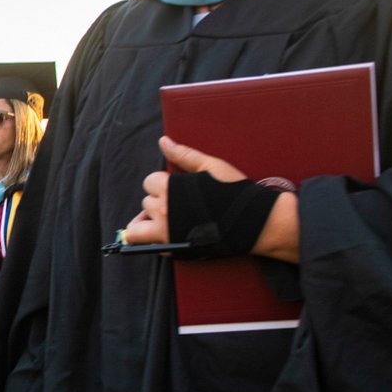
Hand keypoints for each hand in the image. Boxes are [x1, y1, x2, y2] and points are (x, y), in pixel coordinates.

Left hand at [122, 136, 245, 245]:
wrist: (254, 221)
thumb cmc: (234, 191)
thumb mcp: (210, 166)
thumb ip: (183, 155)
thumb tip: (163, 141)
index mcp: (169, 189)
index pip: (149, 182)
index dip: (163, 184)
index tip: (178, 189)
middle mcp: (163, 212)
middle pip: (146, 203)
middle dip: (159, 203)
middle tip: (179, 205)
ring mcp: (166, 233)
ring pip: (137, 229)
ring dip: (149, 223)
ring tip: (169, 220)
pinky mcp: (173, 250)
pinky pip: (149, 247)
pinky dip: (155, 241)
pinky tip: (174, 233)